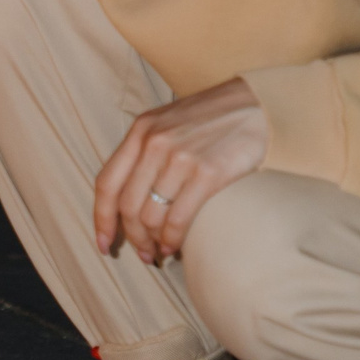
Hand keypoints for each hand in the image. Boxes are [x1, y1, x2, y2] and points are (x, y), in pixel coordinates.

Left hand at [93, 76, 268, 264]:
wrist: (258, 105)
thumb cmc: (213, 119)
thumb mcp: (169, 124)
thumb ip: (145, 152)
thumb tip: (129, 201)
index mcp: (140, 132)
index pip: (106, 183)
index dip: (101, 219)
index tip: (102, 244)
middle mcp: (154, 144)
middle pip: (127, 205)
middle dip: (132, 237)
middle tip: (144, 254)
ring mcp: (179, 158)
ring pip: (151, 215)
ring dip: (153, 241)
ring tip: (160, 251)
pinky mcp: (207, 173)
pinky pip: (178, 217)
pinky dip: (173, 238)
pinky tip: (176, 246)